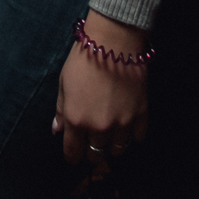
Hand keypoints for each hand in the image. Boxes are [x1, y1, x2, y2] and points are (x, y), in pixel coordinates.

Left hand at [53, 10, 149, 164]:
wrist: (113, 42)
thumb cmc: (83, 60)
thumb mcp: (64, 83)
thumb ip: (61, 110)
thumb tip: (57, 130)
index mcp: (76, 120)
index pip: (73, 152)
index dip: (72, 155)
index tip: (73, 154)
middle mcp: (99, 127)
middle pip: (96, 155)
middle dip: (91, 152)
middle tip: (91, 143)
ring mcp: (122, 123)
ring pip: (117, 150)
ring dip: (112, 146)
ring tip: (110, 135)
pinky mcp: (141, 114)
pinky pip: (137, 138)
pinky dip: (132, 136)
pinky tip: (127, 126)